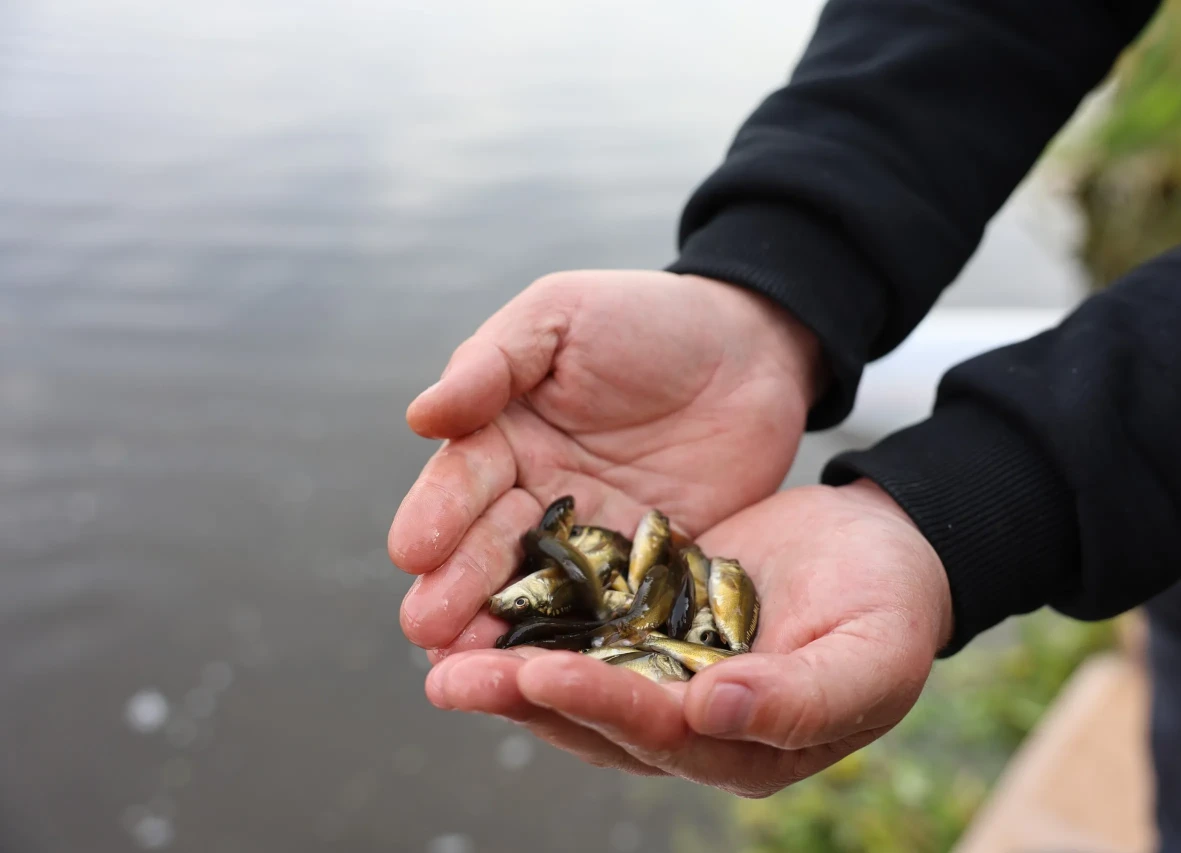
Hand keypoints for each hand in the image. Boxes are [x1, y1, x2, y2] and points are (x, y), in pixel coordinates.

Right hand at [390, 270, 822, 652]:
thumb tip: (422, 416)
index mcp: (505, 436)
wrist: (753, 347)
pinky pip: (616, 607)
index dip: (437, 514)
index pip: (464, 479)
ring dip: (504, 631)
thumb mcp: (562, 315)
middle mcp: (538, 496)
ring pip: (541, 591)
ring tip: (470, 670)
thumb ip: (493, 362)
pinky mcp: (649, 569)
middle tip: (428, 631)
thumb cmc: (648, 318)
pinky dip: (588, 640)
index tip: (412, 551)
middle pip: (491, 547)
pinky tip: (566, 673)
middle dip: (457, 588)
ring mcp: (594, 539)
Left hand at [422, 481, 952, 796]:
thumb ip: (803, 696)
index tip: (544, 673)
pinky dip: (537, 621)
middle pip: (600, 722)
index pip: (665, 736)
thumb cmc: (895, 603)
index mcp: (748, 746)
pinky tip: (484, 602)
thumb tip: (712, 712)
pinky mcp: (650, 625)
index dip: (605, 707)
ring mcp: (667, 675)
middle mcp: (694, 723)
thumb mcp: (874, 651)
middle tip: (451, 678)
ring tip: (441, 654)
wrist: (884, 543)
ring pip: (579, 683)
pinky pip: (586, 629)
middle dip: (526, 699)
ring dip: (511, 670)